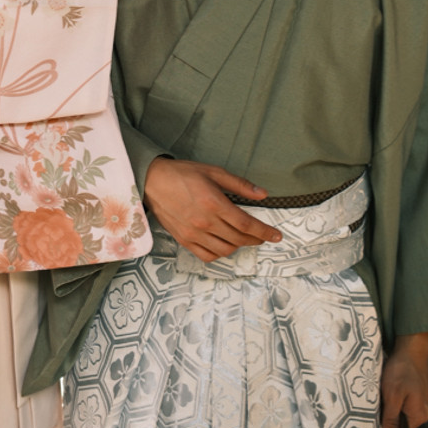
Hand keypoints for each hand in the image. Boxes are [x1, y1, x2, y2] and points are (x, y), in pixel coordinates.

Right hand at [144, 157, 278, 261]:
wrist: (151, 181)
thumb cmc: (182, 174)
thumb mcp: (213, 171)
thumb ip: (239, 184)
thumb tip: (262, 194)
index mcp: (213, 202)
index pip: (246, 223)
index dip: (264, 231)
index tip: (277, 236)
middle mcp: (204, 221)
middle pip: (238, 238)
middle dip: (256, 239)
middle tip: (263, 235)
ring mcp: (193, 233)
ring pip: (225, 249)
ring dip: (239, 246)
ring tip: (244, 238)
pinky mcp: (184, 240)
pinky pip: (207, 255)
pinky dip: (220, 253)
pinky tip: (225, 245)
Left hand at [380, 332, 427, 427]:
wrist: (411, 347)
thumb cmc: (402, 370)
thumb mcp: (393, 396)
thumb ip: (391, 420)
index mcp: (418, 416)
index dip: (384, 427)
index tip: (371, 420)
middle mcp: (421, 412)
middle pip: (398, 421)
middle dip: (385, 414)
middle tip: (374, 402)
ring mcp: (418, 401)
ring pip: (397, 410)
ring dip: (387, 403)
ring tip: (380, 393)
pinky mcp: (414, 392)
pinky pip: (400, 401)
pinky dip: (391, 395)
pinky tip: (385, 387)